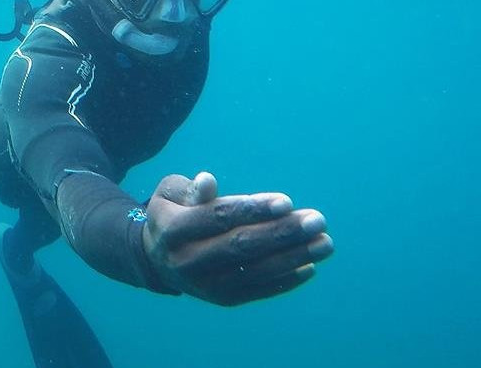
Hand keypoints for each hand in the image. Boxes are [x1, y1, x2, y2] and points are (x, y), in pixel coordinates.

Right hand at [142, 171, 332, 305]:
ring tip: (325, 243)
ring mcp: (205, 285)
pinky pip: (257, 290)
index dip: (253, 209)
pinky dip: (284, 280)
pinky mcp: (221, 299)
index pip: (220, 218)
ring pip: (255, 272)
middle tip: (318, 220)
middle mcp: (188, 261)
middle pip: (242, 247)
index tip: (287, 201)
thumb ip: (191, 189)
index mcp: (174, 230)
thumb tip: (208, 182)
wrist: (155, 256)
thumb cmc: (173, 211)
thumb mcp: (171, 192)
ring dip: (294, 258)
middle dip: (283, 233)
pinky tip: (309, 266)